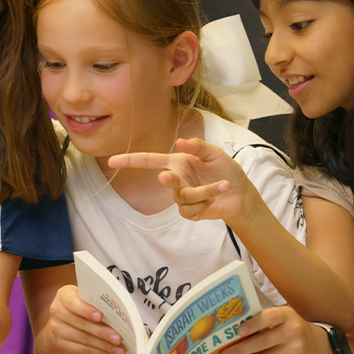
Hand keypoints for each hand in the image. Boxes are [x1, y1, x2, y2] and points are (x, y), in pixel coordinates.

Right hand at [41, 285, 125, 353]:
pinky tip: (111, 352)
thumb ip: (95, 300)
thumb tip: (117, 312)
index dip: (86, 310)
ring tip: (119, 348)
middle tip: (118, 338)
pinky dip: (98, 351)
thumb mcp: (84, 295)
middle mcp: (57, 312)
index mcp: (63, 296)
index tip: (101, 316)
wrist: (63, 315)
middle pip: (81, 324)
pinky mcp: (60, 344)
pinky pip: (81, 350)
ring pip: (83, 339)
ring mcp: (57, 329)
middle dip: (102, 332)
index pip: (73, 303)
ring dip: (103, 345)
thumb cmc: (81, 301)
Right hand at [107, 137, 262, 224]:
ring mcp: (182, 196)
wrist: (241, 194)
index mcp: (178, 162)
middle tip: (170, 177)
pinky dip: (206, 203)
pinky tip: (216, 199)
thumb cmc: (227, 170)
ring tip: (223, 186)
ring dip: (205, 192)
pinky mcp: (190, 211)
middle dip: (169, 180)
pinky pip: (190, 209)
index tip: (113, 161)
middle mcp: (177, 179)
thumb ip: (197, 146)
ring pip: (183, 197)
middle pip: (165, 181)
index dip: (130, 161)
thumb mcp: (214, 153)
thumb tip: (179, 141)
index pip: (149, 161)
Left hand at [217, 306, 336, 353]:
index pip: (269, 318)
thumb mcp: (284, 317)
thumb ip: (265, 320)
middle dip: (240, 350)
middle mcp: (292, 333)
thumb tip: (233, 329)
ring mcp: (294, 352)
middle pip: (262, 343)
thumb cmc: (292, 328)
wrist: (319, 347)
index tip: (238, 330)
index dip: (253, 324)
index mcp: (287, 316)